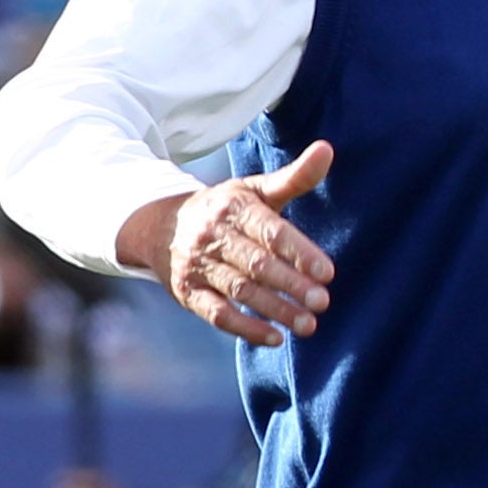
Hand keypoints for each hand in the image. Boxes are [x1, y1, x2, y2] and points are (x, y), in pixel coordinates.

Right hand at [122, 141, 334, 348]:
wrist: (160, 225)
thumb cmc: (226, 210)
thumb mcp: (255, 189)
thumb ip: (295, 178)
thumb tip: (327, 149)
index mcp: (234, 208)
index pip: (270, 231)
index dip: (299, 252)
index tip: (328, 272)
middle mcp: (213, 236)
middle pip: (256, 264)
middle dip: (291, 284)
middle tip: (323, 302)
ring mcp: (197, 266)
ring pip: (239, 290)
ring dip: (275, 309)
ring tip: (309, 325)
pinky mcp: (188, 292)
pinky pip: (216, 314)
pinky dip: (245, 328)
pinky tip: (275, 337)